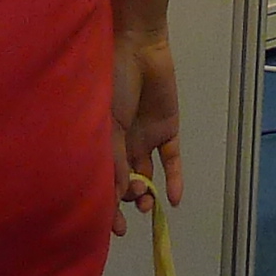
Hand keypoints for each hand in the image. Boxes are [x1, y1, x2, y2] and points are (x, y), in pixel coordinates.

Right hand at [111, 26, 181, 226]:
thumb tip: (118, 195)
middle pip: (125, 181)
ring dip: (147, 193)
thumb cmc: (113, 82)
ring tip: (147, 202)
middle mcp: (122, 143)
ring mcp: (145, 137)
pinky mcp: (168, 129)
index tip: (115, 228)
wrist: (137, 46)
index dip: (108, 205)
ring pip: (146, 174)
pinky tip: (174, 200)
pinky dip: (174, 180)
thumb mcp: (107, 123)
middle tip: (131, 210)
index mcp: (101, 140)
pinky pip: (171, 159)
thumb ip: (113, 158)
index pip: (103, 179)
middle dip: (127, 200)